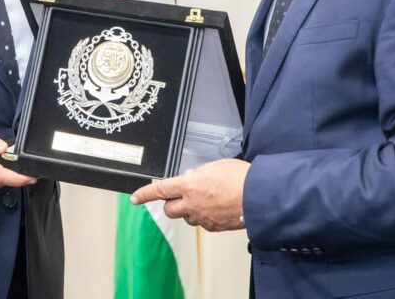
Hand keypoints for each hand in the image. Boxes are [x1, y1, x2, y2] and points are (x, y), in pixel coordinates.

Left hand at [130, 158, 249, 231]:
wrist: (259, 198)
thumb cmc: (241, 179)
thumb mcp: (216, 166)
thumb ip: (200, 172)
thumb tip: (192, 176)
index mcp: (189, 185)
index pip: (159, 190)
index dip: (144, 194)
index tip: (135, 197)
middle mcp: (192, 204)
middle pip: (169, 209)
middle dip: (171, 203)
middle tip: (180, 196)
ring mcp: (202, 218)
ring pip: (186, 218)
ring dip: (189, 211)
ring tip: (206, 200)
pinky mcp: (214, 227)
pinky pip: (203, 224)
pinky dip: (205, 217)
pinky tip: (217, 209)